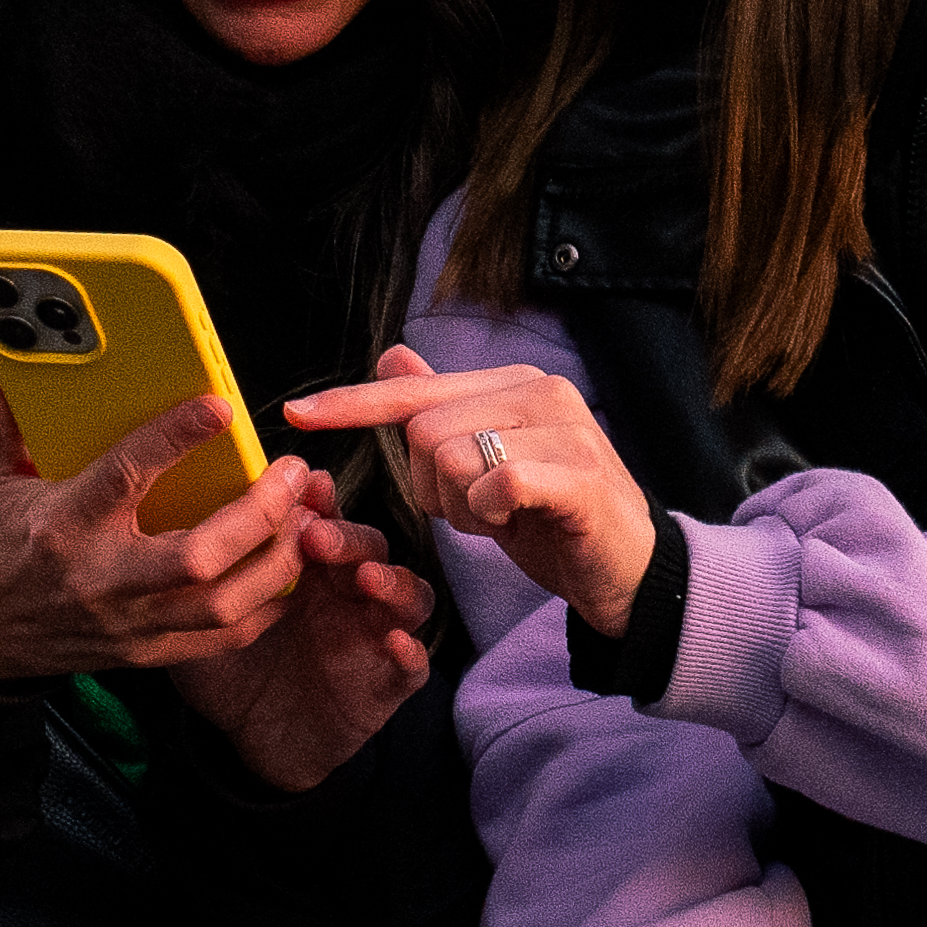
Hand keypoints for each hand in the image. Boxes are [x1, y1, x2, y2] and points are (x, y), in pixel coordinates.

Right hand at [0, 350, 330, 689]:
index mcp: (62, 527)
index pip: (125, 478)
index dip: (175, 440)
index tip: (221, 406)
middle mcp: (101, 580)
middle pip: (198, 558)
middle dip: (258, 515)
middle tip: (292, 471)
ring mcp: (130, 624)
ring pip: (223, 605)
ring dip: (277, 560)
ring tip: (303, 513)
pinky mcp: (148, 653)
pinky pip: (224, 638)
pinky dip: (266, 604)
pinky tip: (288, 565)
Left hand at [171, 498, 436, 790]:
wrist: (252, 743)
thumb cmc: (231, 673)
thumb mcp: (203, 621)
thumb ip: (199, 580)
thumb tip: (172, 528)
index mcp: (309, 572)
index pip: (328, 522)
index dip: (325, 502)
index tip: (308, 484)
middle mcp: (348, 596)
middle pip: (371, 549)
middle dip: (350, 537)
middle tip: (317, 535)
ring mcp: (372, 638)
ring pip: (408, 597)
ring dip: (393, 583)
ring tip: (367, 579)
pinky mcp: (386, 685)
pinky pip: (413, 666)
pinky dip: (411, 653)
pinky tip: (395, 643)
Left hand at [290, 347, 667, 634]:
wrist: (631, 572)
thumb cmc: (554, 520)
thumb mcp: (486, 467)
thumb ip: (442, 412)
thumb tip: (390, 355)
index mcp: (515, 384)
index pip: (414, 390)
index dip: (352, 404)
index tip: (295, 414)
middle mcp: (541, 392)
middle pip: (424, 430)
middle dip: (430, 488)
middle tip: (475, 511)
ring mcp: (566, 429)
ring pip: (451, 457)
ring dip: (459, 507)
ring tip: (501, 518)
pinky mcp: (580, 473)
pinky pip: (495, 483)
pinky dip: (489, 513)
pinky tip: (514, 522)